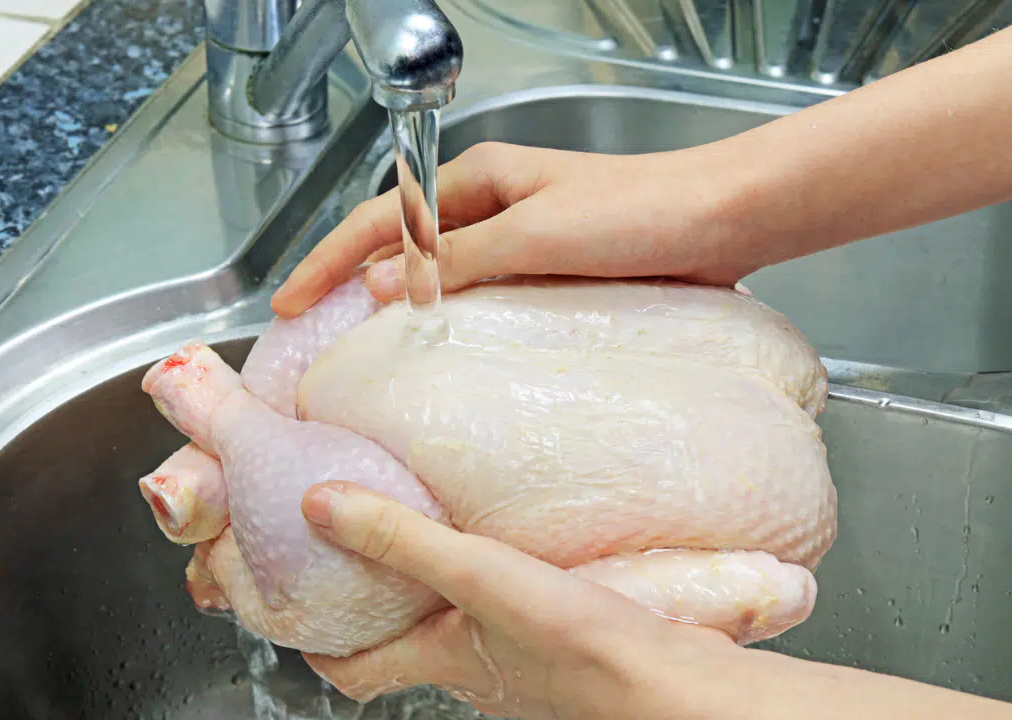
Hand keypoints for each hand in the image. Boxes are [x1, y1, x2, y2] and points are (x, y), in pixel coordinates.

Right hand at [271, 142, 756, 316]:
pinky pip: (490, 301)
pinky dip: (459, 325)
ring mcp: (526, 242)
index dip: (327, 262)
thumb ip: (457, 260)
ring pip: (446, 278)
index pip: (379, 220)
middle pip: (404, 247)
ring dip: (406, 309)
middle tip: (315, 336)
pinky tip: (450, 358)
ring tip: (368, 356)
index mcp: (481, 181)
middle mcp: (498, 207)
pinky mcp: (556, 275)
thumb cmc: (641, 212)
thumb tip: (377, 284)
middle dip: (353, 285)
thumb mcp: (535, 234)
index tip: (287, 302)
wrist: (724, 220)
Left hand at [298, 480, 751, 718]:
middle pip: (408, 647)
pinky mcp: (569, 645)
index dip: (319, 646)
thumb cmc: (578, 645)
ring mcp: (524, 664)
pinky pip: (518, 615)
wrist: (671, 683)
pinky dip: (503, 586)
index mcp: (440, 661)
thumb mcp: (476, 575)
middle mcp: (477, 671)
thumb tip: (321, 505)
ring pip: (465, 629)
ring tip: (441, 534)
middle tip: (367, 552)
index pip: (356, 671)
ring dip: (445, 593)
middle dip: (383, 606)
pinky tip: (521, 550)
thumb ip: (401, 539)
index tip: (299, 612)